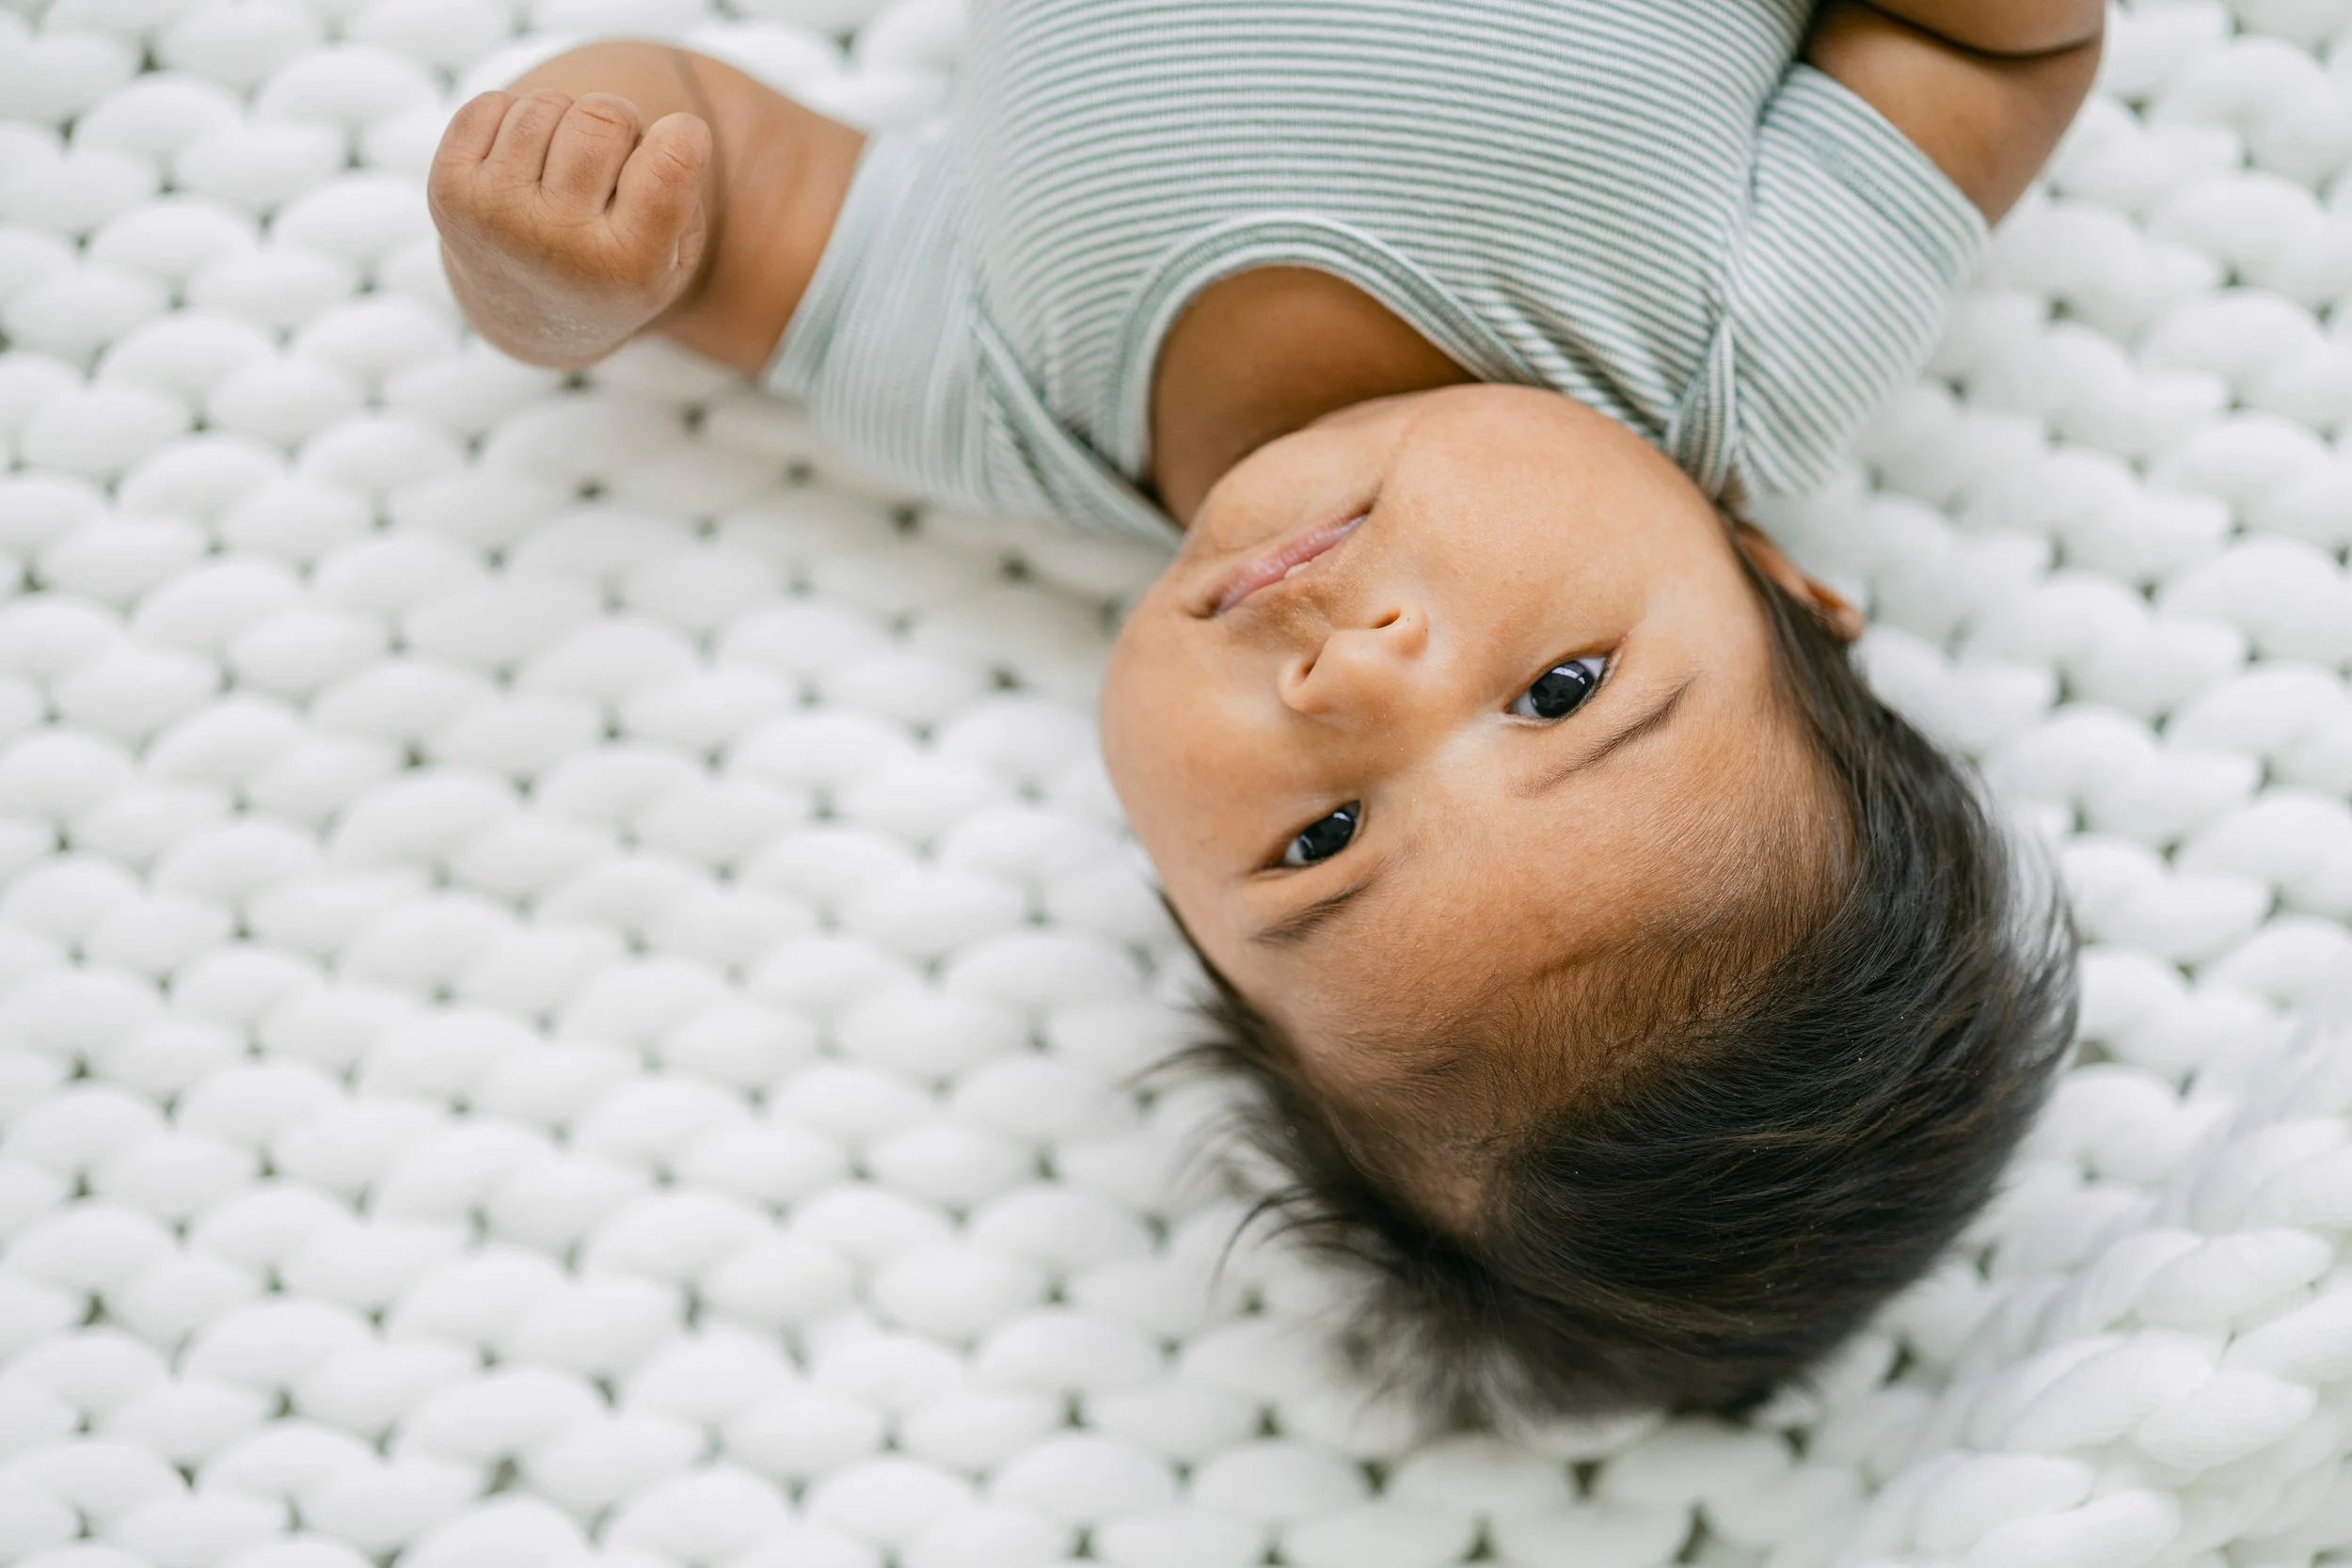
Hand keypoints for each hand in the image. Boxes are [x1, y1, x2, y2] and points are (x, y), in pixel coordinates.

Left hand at [429, 87, 714, 368]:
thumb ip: (676, 179)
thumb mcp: (673, 249)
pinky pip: (492, 104)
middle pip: (605, 115)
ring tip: (561, 175)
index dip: (683, 136)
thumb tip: (602, 114)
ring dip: (562, 125)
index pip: (672, 158)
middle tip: (610, 166)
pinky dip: (512, 122)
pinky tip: (520, 169)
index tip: (679, 147)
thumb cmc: (619, 263)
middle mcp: (558, 244)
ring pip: (547, 104)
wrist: (529, 311)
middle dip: (617, 123)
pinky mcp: (449, 189)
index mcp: (628, 266)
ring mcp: (496, 215)